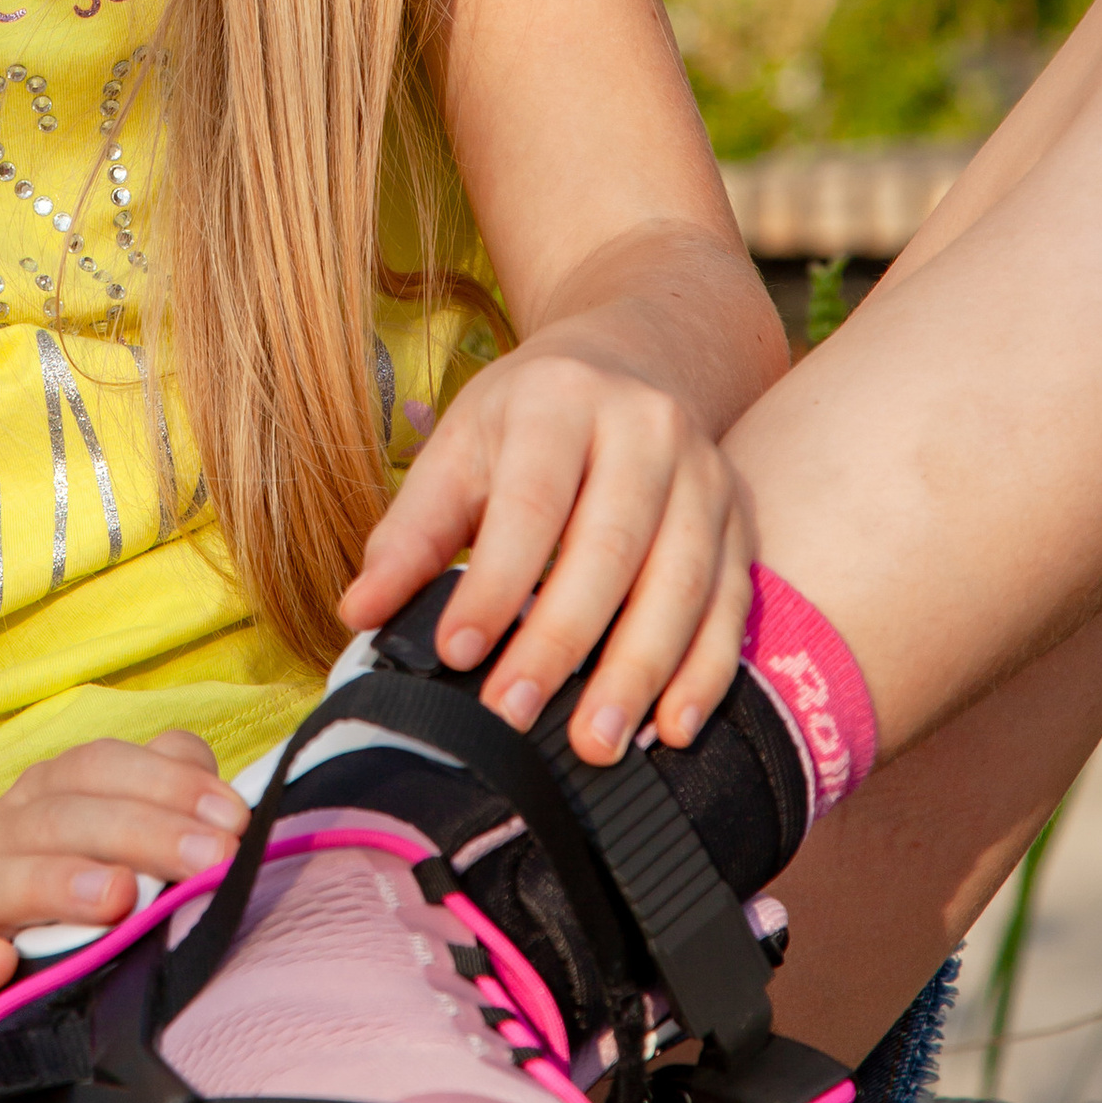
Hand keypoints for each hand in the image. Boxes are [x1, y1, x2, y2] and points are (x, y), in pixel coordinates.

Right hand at [0, 731, 249, 1039]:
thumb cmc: (42, 887)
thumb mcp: (94, 836)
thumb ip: (159, 804)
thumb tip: (229, 802)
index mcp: (41, 798)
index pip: (98, 767)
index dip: (165, 783)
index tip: (233, 819)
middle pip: (59, 819)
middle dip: (139, 832)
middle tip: (207, 860)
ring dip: (56, 883)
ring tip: (116, 897)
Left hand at [339, 337, 754, 764]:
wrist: (634, 359)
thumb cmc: (527, 419)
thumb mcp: (460, 448)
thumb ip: (412, 531)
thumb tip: (360, 613)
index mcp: (561, 400)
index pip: (530, 504)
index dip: (495, 584)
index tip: (455, 654)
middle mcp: (645, 429)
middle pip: (611, 548)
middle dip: (562, 641)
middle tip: (514, 716)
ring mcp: (705, 474)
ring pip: (682, 583)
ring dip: (639, 673)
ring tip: (596, 744)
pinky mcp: (741, 520)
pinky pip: (731, 603)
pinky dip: (705, 672)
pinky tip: (671, 729)